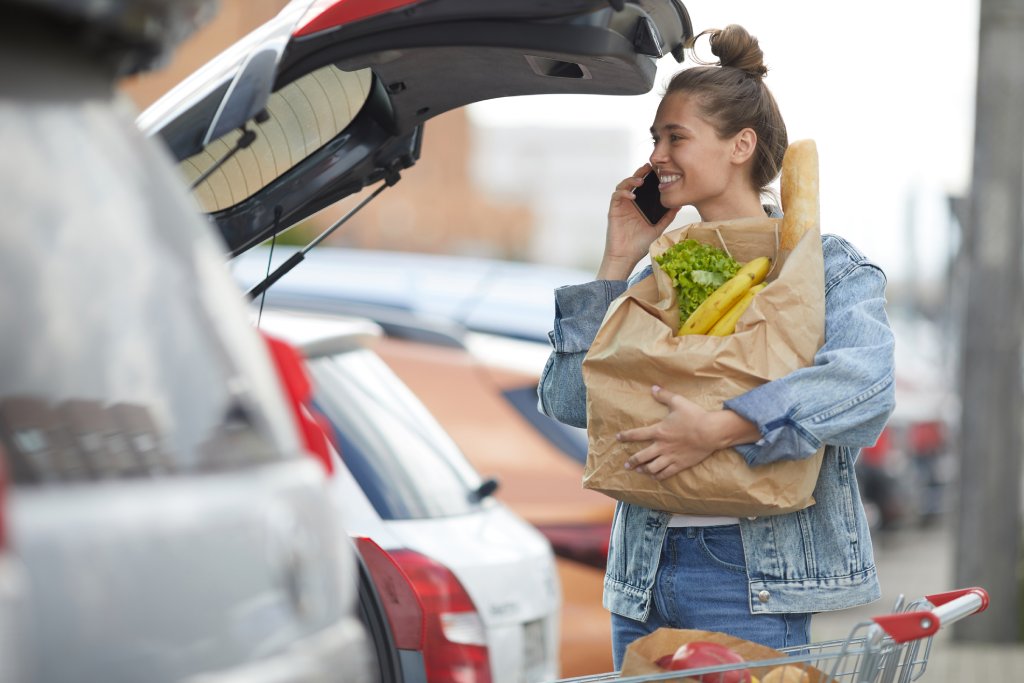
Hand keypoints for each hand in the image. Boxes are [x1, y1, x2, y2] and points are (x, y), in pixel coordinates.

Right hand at [597, 164, 678, 280]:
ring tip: (641, 181)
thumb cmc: (640, 245)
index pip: (645, 186)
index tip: (659, 170)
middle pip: (634, 182)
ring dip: (631, 180)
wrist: (626, 257)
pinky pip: (616, 196)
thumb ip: (667, 216)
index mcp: (641, 205)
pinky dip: (623, 193)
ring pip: (623, 185)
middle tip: (649, 167)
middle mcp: (630, 203)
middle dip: (640, 172)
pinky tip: (632, 196)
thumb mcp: (658, 228)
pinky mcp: (614, 210)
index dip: (650, 176)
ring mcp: (621, 206)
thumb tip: (679, 204)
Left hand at [619, 385, 759, 480]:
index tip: (618, 437)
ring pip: (652, 468)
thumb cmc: (694, 416)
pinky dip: (659, 476)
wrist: (711, 432)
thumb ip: (664, 395)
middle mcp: (661, 446)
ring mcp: (670, 457)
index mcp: (659, 431)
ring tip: (639, 471)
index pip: (637, 434)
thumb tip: (653, 388)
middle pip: (641, 456)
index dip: (625, 436)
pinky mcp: (680, 464)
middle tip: (626, 465)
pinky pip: (666, 473)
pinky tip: (655, 477)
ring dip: (643, 470)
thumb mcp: (678, 402)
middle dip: (632, 461)